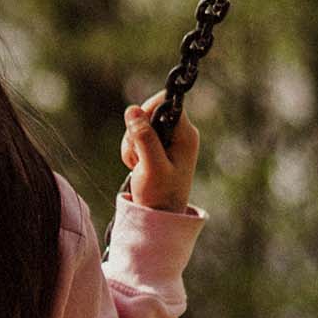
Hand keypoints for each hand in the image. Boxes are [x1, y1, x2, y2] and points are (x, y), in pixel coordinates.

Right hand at [121, 92, 201, 212]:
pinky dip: (131, 149)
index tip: (137, 130)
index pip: (167, 103)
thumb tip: (132, 109)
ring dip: (131, 143)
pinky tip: (137, 165)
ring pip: (140, 125)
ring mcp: (169, 140)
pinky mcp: (158, 147)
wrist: (159, 214)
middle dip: (136, 131)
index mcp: (186, 135)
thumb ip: (144, 137)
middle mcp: (180, 133)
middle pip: (150, 112)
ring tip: (137, 164)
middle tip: (137, 155)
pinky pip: (138, 137)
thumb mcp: (151, 166)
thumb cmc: (160, 194)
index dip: (148, 110)